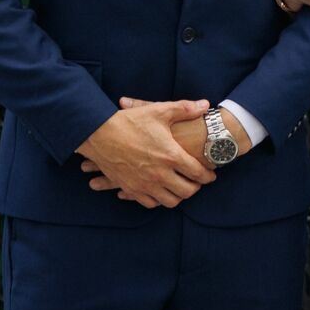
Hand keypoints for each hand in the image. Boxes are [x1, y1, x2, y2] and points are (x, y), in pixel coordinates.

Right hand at [73, 98, 214, 208]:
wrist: (98, 134)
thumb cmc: (130, 121)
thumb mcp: (159, 111)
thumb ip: (185, 109)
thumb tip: (205, 105)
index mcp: (171, 156)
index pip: (198, 173)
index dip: (208, 176)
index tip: (211, 175)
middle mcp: (160, 174)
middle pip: (187, 191)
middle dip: (196, 188)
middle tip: (197, 182)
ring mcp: (144, 184)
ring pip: (170, 201)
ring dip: (178, 196)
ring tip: (180, 188)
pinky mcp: (131, 189)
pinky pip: (150, 203)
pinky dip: (158, 200)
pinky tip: (160, 192)